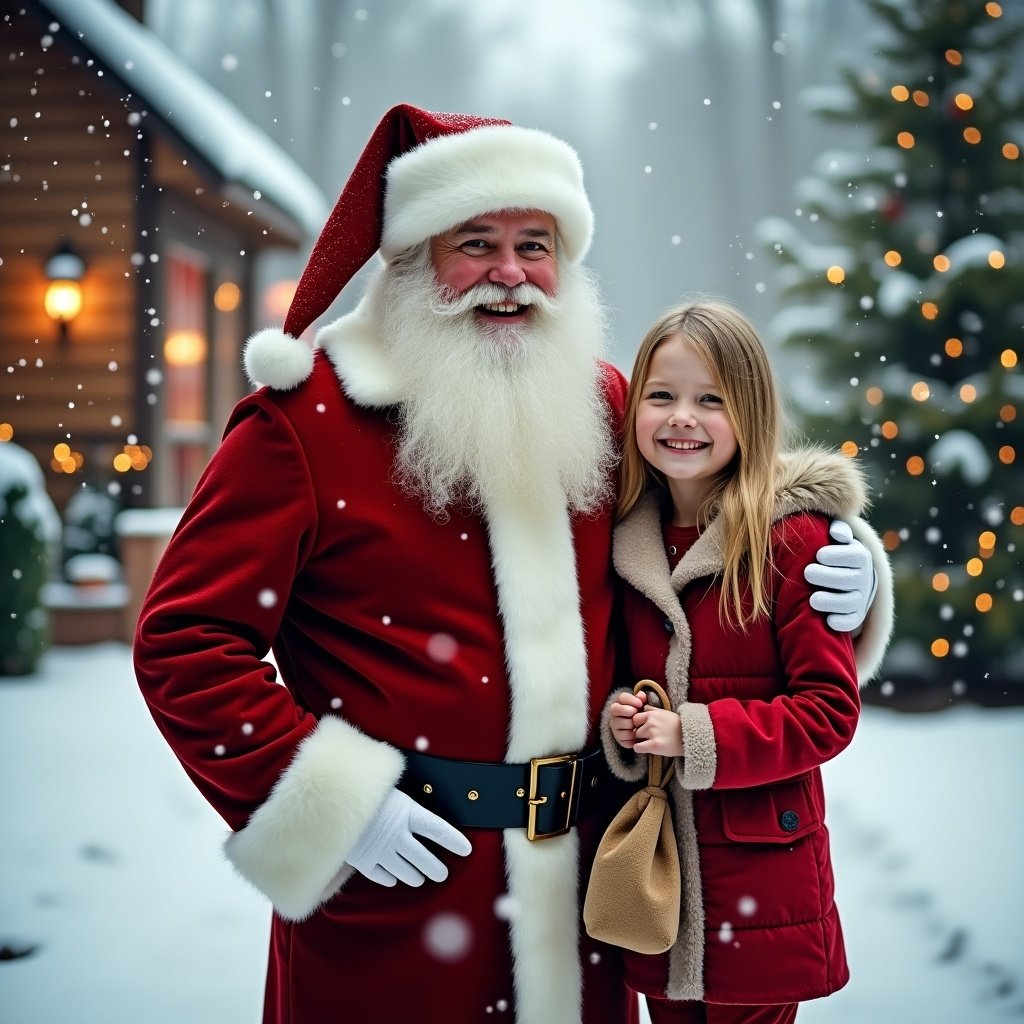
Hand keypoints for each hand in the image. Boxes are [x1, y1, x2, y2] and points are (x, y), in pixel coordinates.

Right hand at [345, 787, 471, 886]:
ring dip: (414, 875)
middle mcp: (397, 834)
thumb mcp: (388, 789)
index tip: (467, 849)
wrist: (327, 799)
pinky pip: (381, 875)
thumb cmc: (362, 788)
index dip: (453, 840)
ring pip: (405, 871)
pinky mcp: (363, 861)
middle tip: (442, 873)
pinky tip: (392, 878)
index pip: (437, 829)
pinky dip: (388, 878)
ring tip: (419, 878)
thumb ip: (403, 804)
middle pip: (423, 857)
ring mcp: (380, 850)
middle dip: (435, 867)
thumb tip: (416, 812)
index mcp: (407, 812)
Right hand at [609, 689, 646, 748]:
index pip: (621, 697)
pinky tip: (636, 736)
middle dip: (626, 710)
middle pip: (615, 709)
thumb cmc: (643, 715)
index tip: (640, 704)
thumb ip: (642, 699)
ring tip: (637, 726)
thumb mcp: (644, 706)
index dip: (630, 699)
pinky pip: (621, 737)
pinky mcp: (618, 738)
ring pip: (618, 723)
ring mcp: (615, 726)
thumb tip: (641, 695)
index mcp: (621, 703)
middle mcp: (615, 714)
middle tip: (635, 713)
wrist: (645, 731)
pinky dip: (630, 737)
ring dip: (629, 724)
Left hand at [633, 707, 683, 756]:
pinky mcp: (655, 745)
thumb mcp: (665, 713)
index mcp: (653, 714)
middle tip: (646, 737)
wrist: (691, 737)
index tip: (643, 729)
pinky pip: (637, 747)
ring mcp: (653, 733)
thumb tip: (643, 707)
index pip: (635, 718)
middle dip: (639, 733)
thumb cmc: (678, 726)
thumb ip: (653, 710)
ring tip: (649, 743)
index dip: (638, 724)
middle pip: (634, 728)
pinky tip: (646, 748)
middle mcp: (651, 722)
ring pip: (635, 737)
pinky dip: (639, 748)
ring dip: (640, 740)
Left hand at [804, 519, 876, 632]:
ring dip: (832, 602)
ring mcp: (861, 598)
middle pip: (850, 579)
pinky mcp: (856, 615)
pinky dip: (843, 622)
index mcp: (859, 556)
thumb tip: (835, 532)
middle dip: (828, 577)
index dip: (838, 555)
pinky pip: (852, 621)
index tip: (819, 555)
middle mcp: (863, 578)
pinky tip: (829, 621)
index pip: (855, 556)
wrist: (845, 575)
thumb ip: (838, 530)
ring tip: (813, 600)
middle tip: (808, 573)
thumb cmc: (832, 551)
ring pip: (850, 602)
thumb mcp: (837, 538)